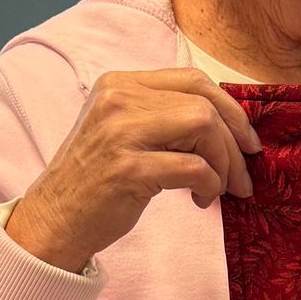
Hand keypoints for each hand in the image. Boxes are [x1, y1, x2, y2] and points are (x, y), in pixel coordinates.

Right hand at [5, 70, 259, 273]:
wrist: (53, 220)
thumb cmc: (96, 182)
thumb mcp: (123, 133)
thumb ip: (163, 117)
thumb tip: (228, 125)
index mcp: (119, 84)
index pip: (192, 79)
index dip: (231, 108)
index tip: (246, 139)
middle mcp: (118, 99)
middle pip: (204, 103)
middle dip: (234, 141)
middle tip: (242, 175)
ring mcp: (121, 132)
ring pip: (204, 127)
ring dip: (224, 163)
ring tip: (220, 189)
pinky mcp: (128, 169)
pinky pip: (194, 167)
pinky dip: (209, 185)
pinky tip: (200, 200)